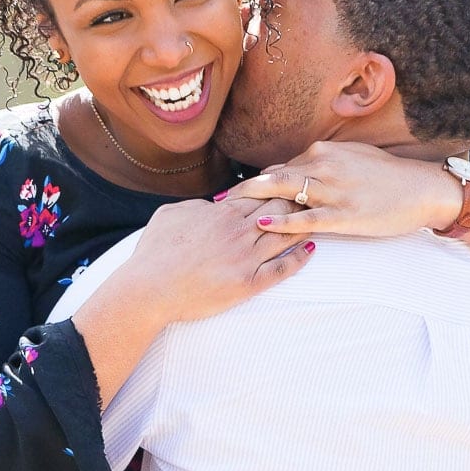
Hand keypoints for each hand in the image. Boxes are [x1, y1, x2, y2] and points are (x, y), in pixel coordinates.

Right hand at [117, 196, 312, 324]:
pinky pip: (282, 268)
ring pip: (285, 236)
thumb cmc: (155, 252)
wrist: (150, 288)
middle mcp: (239, 232)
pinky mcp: (248, 284)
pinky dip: (299, 257)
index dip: (277, 186)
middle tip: (313, 195)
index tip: (291, 182)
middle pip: (279, 209)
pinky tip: (310, 249)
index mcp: (222, 213)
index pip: (260, 193)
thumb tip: (212, 205)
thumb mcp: (172, 214)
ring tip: (320, 219)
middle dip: (297, 200)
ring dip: (303, 225)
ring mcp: (246, 258)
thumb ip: (198, 206)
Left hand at [222, 141, 462, 237]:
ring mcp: (333, 190)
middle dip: (242, 191)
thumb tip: (297, 171)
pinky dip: (283, 220)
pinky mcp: (344, 214)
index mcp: (323, 152)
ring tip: (226, 213)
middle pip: (273, 177)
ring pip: (285, 193)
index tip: (233, 194)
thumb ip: (322, 164)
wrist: (422, 190)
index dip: (256, 183)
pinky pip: (307, 217)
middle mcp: (324, 166)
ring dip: (253, 203)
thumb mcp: (352, 160)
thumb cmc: (387, 177)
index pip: (281, 168)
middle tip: (216, 203)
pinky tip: (263, 224)